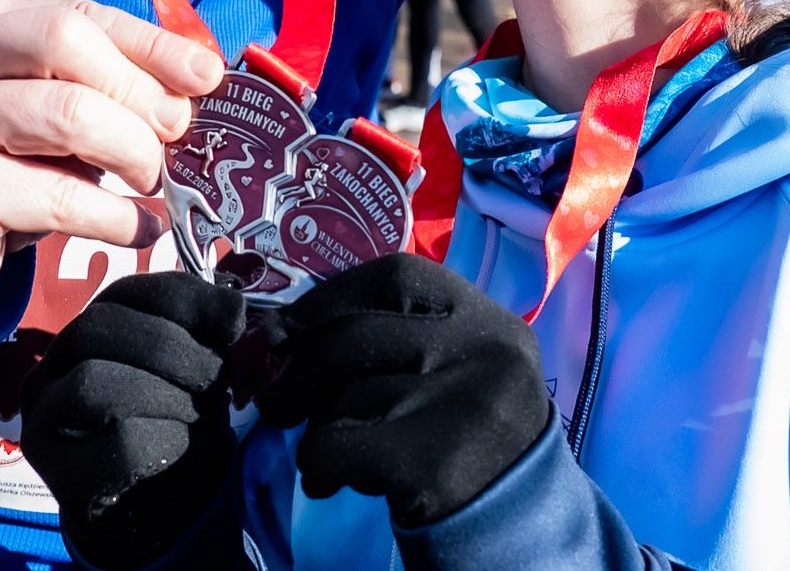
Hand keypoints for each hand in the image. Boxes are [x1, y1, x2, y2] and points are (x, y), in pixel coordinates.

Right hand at [0, 0, 223, 314]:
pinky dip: (116, 217)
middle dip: (139, 90)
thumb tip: (196, 80)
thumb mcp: (42, 102)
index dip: (151, 44)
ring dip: (132, 153)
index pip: (78, 13)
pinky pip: (59, 195)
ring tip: (152, 181)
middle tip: (175, 134)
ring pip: (68, 114)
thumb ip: (103, 79)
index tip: (206, 75)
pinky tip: (138, 228)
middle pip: (67, 43)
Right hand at [21, 272, 246, 568]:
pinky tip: (177, 452)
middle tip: (217, 381)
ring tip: (197, 419)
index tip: (232, 325)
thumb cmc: (172, 421)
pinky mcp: (55, 471)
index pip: (126, 290)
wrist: (152, 506)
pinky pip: (113, 445)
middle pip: (98, 327)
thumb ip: (207, 331)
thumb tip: (233, 306)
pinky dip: (160, 443)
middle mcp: (53, 365)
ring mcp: (43, 417)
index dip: (184, 300)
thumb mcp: (196, 368)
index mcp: (89, 327)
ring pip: (92, 382)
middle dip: (173, 350)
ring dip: (164, 397)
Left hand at [257, 254, 552, 528]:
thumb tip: (275, 337)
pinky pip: (335, 445)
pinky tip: (330, 479)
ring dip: (316, 427)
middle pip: (354, 337)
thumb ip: (389, 333)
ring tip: (330, 449)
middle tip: (274, 402)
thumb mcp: (448, 362)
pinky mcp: (434, 462)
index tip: (285, 331)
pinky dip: (317, 463)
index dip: (327, 298)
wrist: (514, 513)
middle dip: (298, 370)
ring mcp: (462, 404)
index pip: (392, 275)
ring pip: (345, 395)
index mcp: (484, 316)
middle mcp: (483, 350)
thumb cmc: (459, 426)